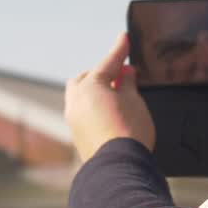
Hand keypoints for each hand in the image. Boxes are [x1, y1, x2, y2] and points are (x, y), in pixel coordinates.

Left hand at [65, 33, 154, 162]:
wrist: (118, 168)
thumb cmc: (129, 132)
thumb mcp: (134, 100)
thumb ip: (127, 82)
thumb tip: (124, 74)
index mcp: (90, 86)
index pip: (108, 63)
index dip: (119, 51)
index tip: (124, 39)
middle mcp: (76, 101)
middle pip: (87, 78)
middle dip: (103, 73)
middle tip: (122, 74)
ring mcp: (73, 119)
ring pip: (80, 96)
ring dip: (95, 91)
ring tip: (115, 94)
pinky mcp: (77, 136)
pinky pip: (82, 113)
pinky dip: (93, 107)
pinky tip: (108, 112)